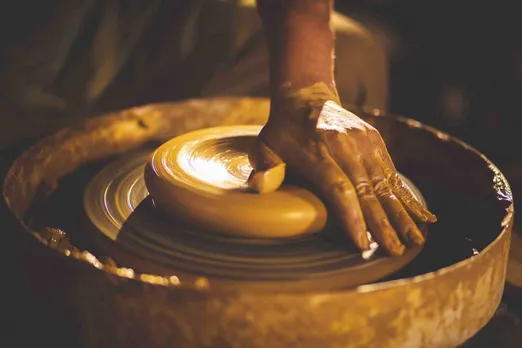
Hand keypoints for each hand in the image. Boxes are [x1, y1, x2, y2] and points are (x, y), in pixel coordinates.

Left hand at [248, 83, 435, 254]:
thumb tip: (257, 188)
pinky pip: (393, 173)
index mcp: (318, 150)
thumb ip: (263, 166)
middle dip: (383, 223)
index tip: (362, 243)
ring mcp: (364, 142)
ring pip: (385, 183)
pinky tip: (422, 216)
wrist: (308, 95)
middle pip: (367, 190)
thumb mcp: (266, 144)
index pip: (339, 188)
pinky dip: (407, 196)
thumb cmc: (284, 129)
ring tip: (414, 240)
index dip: (352, 216)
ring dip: (401, 213)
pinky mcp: (375, 141)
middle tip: (395, 250)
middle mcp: (346, 146)